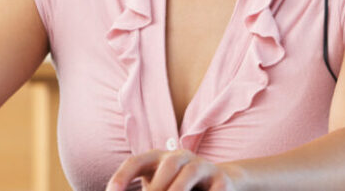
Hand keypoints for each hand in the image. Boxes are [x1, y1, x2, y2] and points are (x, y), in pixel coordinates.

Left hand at [106, 149, 241, 190]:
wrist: (222, 183)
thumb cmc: (178, 189)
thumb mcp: (159, 189)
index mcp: (159, 159)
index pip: (136, 161)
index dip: (122, 176)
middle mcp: (181, 157)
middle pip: (168, 164)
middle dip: (156, 188)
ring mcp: (203, 167)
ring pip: (190, 172)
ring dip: (177, 190)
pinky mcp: (222, 181)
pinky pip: (215, 189)